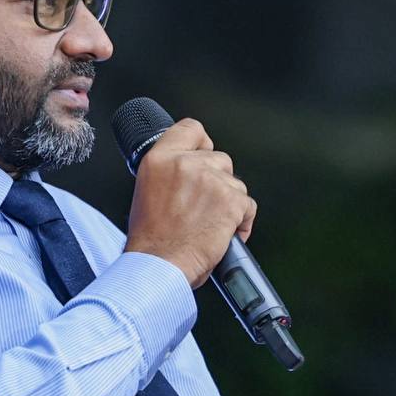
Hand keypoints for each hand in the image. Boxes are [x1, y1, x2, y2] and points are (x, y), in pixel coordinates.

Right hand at [123, 118, 256, 287]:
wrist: (159, 266)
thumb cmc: (151, 241)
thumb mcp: (147, 192)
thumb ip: (169, 174)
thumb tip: (188, 172)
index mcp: (159, 160)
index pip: (191, 129)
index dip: (202, 143)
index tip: (204, 153)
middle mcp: (185, 164)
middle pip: (220, 159)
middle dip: (217, 181)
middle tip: (204, 206)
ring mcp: (211, 180)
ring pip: (235, 184)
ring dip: (229, 203)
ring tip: (211, 225)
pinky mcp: (231, 200)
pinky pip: (248, 206)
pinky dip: (241, 222)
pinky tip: (224, 235)